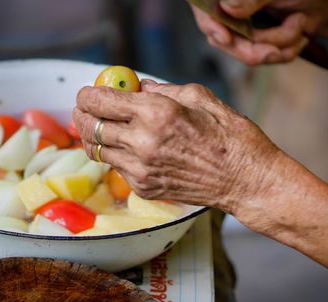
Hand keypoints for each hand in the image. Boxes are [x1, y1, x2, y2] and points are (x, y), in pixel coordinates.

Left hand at [74, 80, 280, 213]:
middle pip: (91, 127)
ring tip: (98, 127)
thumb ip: (162, 90)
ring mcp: (141, 169)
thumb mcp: (199, 97)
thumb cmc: (230, 137)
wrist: (245, 181)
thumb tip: (138, 88)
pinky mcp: (144, 187)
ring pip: (97, 150)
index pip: (101, 102)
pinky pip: (116, 167)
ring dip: (93, 136)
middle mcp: (142, 142)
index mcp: (156, 113)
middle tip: (83, 110)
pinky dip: (114, 155)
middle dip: (82, 115)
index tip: (86, 93)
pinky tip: (124, 148)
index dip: (87, 95)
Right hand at [191, 0, 327, 65]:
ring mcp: (238, 30)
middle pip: (222, 38)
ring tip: (299, 23)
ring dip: (278, 45)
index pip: (204, 10)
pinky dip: (283, 54)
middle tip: (274, 51)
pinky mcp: (252, 45)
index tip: (224, 37)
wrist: (324, 2)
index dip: (210, 25)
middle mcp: (226, 11)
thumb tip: (228, 8)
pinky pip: (260, 59)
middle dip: (254, 46)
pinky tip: (299, 40)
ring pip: (244, 52)